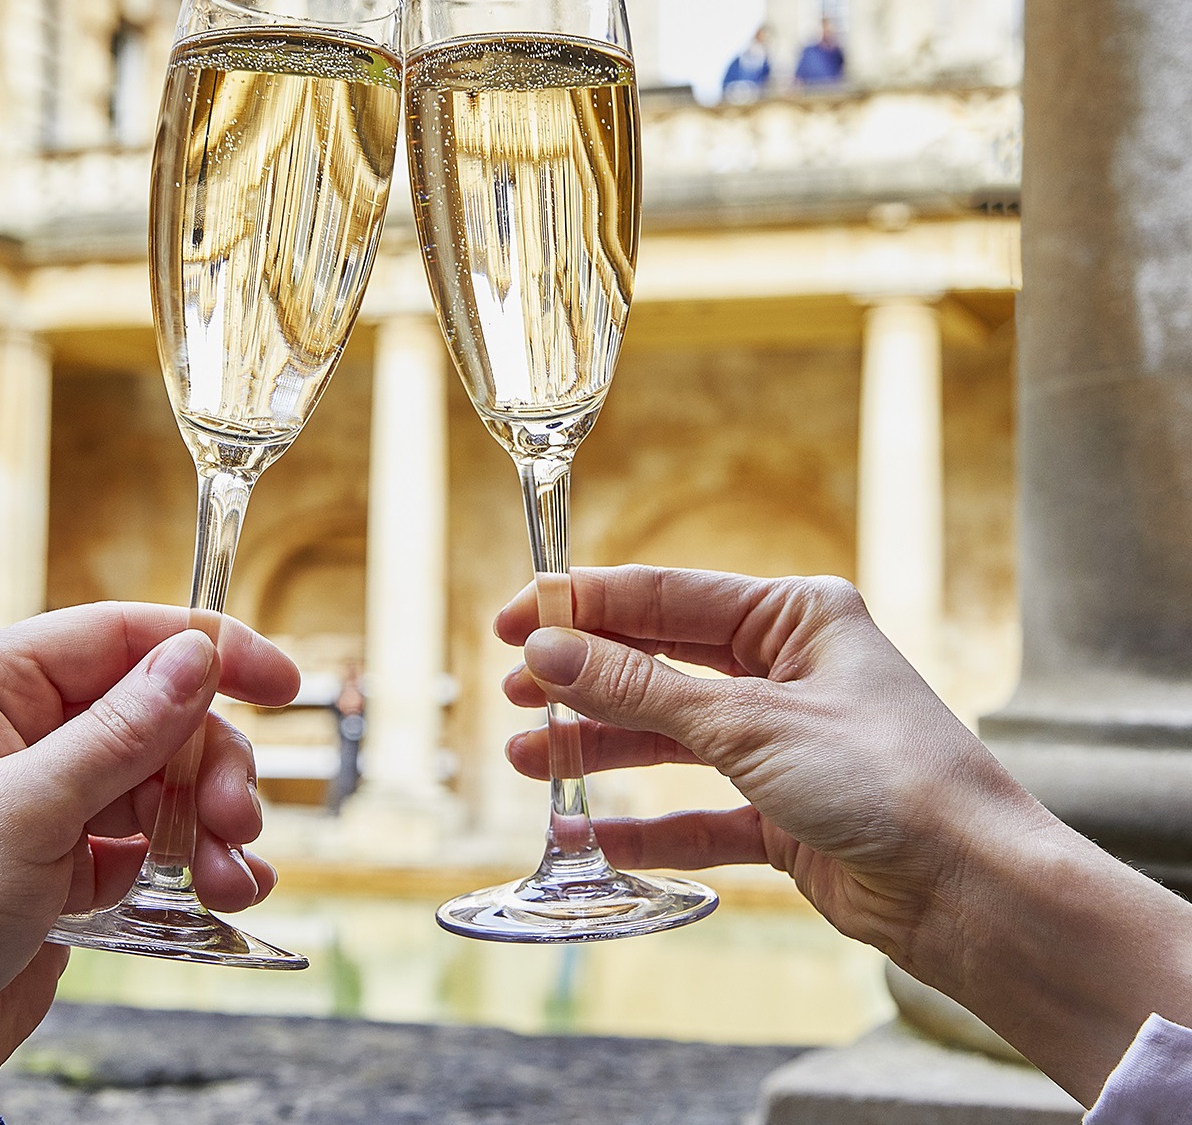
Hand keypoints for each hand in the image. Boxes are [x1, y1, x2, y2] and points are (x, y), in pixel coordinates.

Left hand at [0, 603, 298, 1124]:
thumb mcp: (20, 816)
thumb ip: (119, 732)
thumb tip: (195, 654)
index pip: (116, 635)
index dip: (206, 647)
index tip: (281, 682)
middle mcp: (16, 731)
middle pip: (153, 709)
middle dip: (207, 763)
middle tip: (236, 817)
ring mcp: (44, 797)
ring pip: (161, 776)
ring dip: (208, 820)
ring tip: (229, 875)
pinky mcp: (65, 859)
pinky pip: (151, 837)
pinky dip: (192, 859)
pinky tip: (223, 890)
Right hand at [498, 566, 1191, 1103]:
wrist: (975, 892)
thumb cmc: (883, 778)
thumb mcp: (746, 722)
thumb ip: (639, 688)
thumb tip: (547, 648)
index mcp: (792, 616)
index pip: (665, 595)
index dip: (583, 604)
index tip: (514, 618)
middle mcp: (785, 670)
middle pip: (659, 664)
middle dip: (584, 679)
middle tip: (512, 691)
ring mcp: (783, 742)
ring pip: (669, 735)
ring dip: (601, 748)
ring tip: (528, 760)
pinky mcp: (784, 812)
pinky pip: (698, 810)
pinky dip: (647, 824)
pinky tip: (590, 838)